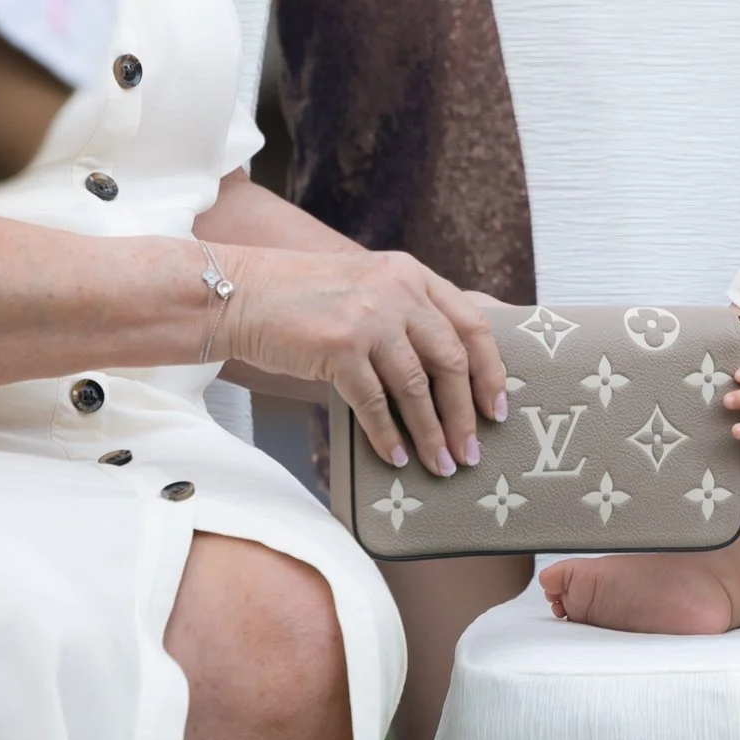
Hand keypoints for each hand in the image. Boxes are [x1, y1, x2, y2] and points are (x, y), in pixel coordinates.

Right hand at [215, 247, 509, 476]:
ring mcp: (369, 317)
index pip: (472, 324)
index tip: (499, 407)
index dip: (491, 370)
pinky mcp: (339, 346)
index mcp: (411, 274)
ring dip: (432, 433)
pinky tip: (397, 457)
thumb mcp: (367, 286)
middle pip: (451, 360)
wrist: (240, 293)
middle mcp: (397, 291)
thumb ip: (408, 312)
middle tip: (471, 450)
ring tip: (441, 465)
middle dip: (466, 413)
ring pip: (416, 387)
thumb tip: (449, 371)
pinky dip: (388, 436)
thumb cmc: (303, 299)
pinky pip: (375, 403)